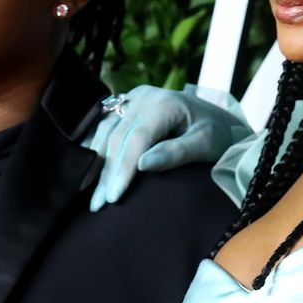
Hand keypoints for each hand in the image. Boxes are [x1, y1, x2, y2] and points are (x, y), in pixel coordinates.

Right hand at [83, 83, 249, 211]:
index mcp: (165, 103)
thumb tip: (143, 165)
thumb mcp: (205, 143)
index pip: (138, 137)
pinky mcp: (125, 105)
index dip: (124, 168)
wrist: (216, 117)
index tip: (114, 197)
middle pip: (118, 137)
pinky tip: (87, 169)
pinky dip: (94, 147)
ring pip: (106, 131)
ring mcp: (132, 99)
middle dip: (107, 173)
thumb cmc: (215, 134)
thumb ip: (176, 152)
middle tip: (98, 205)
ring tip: (87, 192)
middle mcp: (144, 97)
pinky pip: (103, 126)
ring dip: (95, 163)